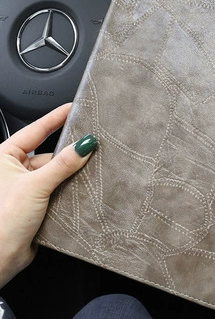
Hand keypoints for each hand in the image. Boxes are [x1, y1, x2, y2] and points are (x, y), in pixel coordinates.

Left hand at [0, 103, 96, 288]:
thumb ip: (62, 164)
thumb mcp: (35, 185)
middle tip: (91, 142)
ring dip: (71, 171)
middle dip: (69, 150)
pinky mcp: (39, 202)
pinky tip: (83, 185)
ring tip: (89, 167)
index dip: (56, 118)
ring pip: (57, 171)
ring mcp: (28, 186)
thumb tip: (84, 145)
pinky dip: (71, 186)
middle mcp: (15, 170)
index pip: (36, 129)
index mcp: (5, 157)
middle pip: (50, 152)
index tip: (74, 108)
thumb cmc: (1, 220)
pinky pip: (60, 187)